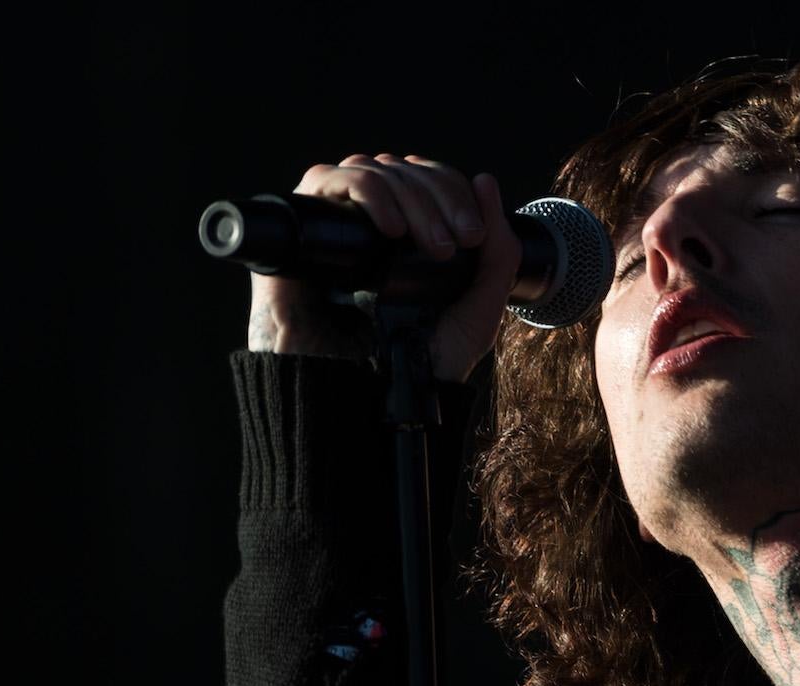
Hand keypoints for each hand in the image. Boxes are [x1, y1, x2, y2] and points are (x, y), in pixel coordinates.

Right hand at [245, 154, 521, 384]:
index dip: (451, 191)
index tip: (473, 234)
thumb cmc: (418, 364)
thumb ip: (498, 254)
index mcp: (406, 234)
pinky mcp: (301, 236)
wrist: (369, 402)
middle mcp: (368, 224)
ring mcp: (335, 227)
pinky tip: (388, 228)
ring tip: (427, 244)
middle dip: (434, 197)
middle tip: (452, 244)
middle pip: (398, 170)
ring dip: (406, 195)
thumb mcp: (477, 309)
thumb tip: (484, 181)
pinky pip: (321, 183)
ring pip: (366, 169)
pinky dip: (362, 190)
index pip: (425, 181)